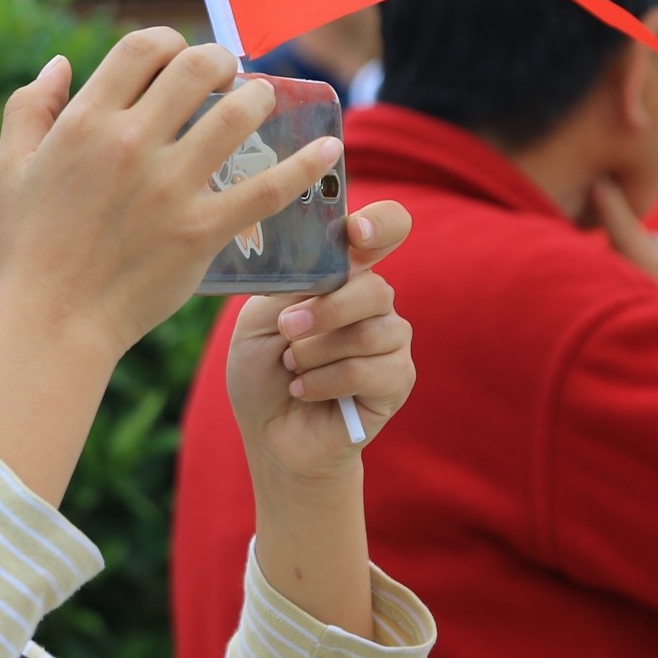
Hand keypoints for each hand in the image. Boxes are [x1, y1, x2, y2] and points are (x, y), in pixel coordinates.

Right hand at [0, 29, 344, 355]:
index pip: (143, 47)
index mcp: (84, 123)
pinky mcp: (201, 230)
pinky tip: (328, 149)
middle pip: (199, 66)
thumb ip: (30, 107)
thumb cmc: (29, 246)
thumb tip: (62, 64)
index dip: (169, 41)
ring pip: (240, 114)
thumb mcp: (11, 168)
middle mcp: (130, 145)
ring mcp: (170, 187)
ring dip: (260, 98)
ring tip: (264, 103)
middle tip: (228, 76)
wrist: (54, 320)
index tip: (178, 59)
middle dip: (221, 61)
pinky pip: (268, 188)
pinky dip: (306, 164)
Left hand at [227, 201, 415, 481]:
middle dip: (325, 311)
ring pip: (371, 332)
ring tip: (290, 367)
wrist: (270, 433)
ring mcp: (391, 341)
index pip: (384, 231)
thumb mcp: (259, 320)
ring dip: (317, 352)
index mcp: (343, 277)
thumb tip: (323, 270)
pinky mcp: (398, 380)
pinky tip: (303, 390)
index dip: (380, 224)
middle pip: (374, 288)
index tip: (356, 232)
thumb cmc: (263, 372)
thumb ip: (291, 288)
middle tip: (286, 330)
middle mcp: (373, 303)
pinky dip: (326, 381)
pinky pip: (371, 371)